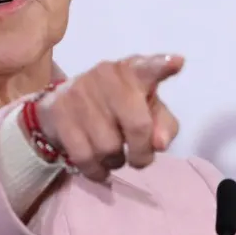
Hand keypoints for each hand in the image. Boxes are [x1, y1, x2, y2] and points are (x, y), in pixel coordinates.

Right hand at [33, 54, 183, 181]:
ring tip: (113, 154)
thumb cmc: (117, 108)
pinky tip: (99, 167)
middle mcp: (106, 76)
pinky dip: (96, 171)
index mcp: (133, 71)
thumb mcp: (146, 111)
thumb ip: (163, 125)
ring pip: (109, 147)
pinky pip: (84, 157)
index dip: (162, 66)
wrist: (63, 105)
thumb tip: (159, 144)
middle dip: (142, 152)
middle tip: (139, 158)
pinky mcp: (59, 112)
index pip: (148, 67)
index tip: (176, 63)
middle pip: (137, 126)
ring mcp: (80, 93)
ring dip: (115, 161)